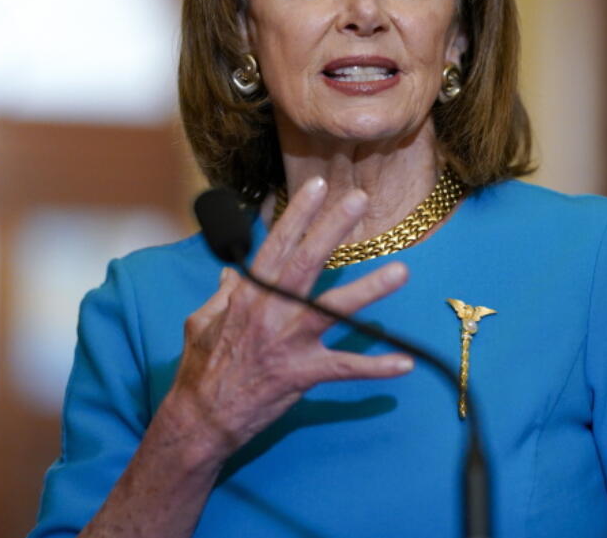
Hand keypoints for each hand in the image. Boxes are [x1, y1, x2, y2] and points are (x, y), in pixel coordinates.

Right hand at [159, 177, 412, 466]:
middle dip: (333, 228)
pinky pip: (344, 368)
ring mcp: (288, 343)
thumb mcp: (201, 323)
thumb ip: (223, 296)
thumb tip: (232, 274)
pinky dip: (376, 367)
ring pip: (333, 310)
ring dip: (369, 289)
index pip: (276, 245)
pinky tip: (405, 362)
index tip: (318, 185)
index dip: (297, 214)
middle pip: (307, 263)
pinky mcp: (301, 374)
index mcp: (249, 296)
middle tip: (359, 200)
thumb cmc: (200, 370)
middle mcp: (270, 312)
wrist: (201, 420)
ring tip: (401, 271)